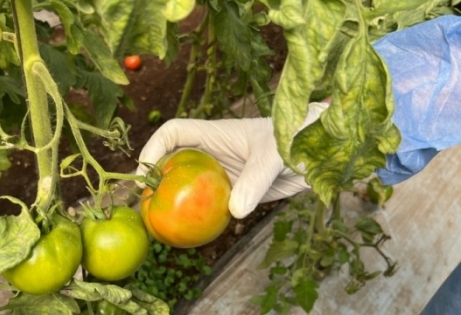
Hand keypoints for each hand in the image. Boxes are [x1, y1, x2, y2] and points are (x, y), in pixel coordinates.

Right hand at [136, 102, 326, 217]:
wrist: (320, 153)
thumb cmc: (297, 138)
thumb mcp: (275, 156)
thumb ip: (255, 180)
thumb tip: (234, 211)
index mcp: (215, 134)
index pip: (174, 133)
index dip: (153, 148)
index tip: (145, 173)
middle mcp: (214, 154)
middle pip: (173, 162)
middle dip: (155, 180)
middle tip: (145, 206)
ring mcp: (223, 174)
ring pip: (189, 187)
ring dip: (174, 202)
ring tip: (160, 224)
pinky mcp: (237, 193)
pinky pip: (210, 206)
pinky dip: (199, 218)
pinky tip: (195, 235)